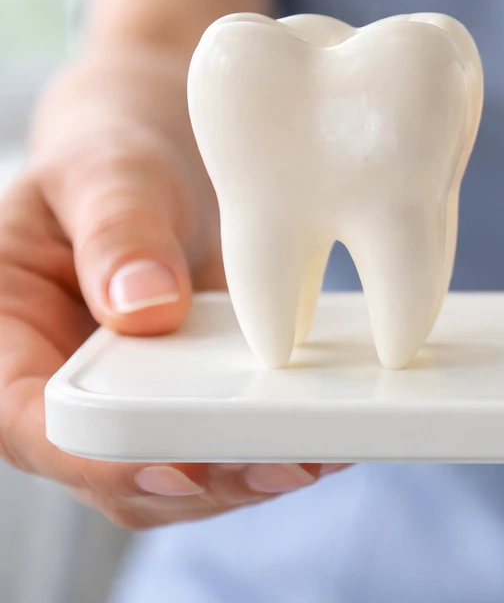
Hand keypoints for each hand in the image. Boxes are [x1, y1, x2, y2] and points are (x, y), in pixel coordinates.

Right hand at [0, 122, 343, 529]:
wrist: (148, 176)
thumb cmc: (107, 166)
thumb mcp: (102, 176)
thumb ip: (116, 233)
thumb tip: (146, 307)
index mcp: (7, 342)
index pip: (33, 426)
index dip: (99, 460)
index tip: (177, 465)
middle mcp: (61, 393)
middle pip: (114, 473)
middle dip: (200, 483)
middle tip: (282, 465)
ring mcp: (129, 407)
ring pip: (176, 480)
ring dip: (244, 479)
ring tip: (316, 456)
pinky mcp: (186, 404)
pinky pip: (220, 446)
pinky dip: (268, 447)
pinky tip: (326, 437)